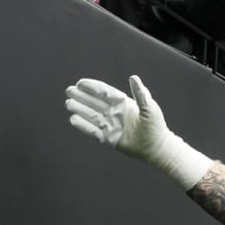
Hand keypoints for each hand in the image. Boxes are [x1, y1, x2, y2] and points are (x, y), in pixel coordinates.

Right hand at [64, 76, 210, 188]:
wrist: (156, 147)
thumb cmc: (155, 126)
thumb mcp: (149, 107)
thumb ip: (141, 93)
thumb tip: (133, 77)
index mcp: (124, 104)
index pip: (105, 92)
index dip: (93, 87)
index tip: (80, 83)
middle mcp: (115, 113)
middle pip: (95, 102)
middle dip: (82, 96)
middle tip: (69, 90)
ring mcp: (111, 125)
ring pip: (92, 115)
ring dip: (80, 109)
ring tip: (68, 103)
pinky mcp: (109, 138)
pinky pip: (93, 131)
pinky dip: (83, 126)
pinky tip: (73, 119)